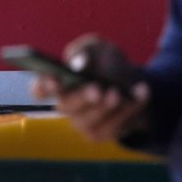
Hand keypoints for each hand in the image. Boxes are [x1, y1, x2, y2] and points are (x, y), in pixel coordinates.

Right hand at [29, 34, 149, 142]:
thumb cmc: (106, 62)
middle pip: (67, 106)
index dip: (43, 86)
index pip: (40, 89)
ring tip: (118, 92)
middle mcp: (67, 106)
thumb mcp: (98, 47)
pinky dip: (131, 108)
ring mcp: (84, 123)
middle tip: (96, 89)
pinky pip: (116, 125)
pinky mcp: (103, 134)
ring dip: (107, 106)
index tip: (53, 78)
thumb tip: (80, 62)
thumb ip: (87, 50)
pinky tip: (141, 91)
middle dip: (82, 98)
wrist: (130, 81)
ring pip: (92, 120)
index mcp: (58, 83)